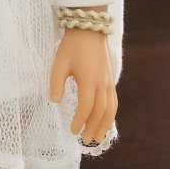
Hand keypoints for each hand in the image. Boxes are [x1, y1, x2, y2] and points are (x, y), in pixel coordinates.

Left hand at [49, 28, 117, 144]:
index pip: (86, 106)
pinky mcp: (111, 79)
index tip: (72, 131)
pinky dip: (111, 114)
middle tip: (85, 140)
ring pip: (111, 108)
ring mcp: (109, 81)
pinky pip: (114, 100)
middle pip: (101, 111)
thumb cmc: (72, 45)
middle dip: (93, 127)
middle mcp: (102, 83)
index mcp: (89, 79)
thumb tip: (55, 102)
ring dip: (105, 124)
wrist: (89, 28)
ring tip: (98, 137)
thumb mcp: (59, 62)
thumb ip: (56, 83)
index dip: (80, 120)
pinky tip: (105, 121)